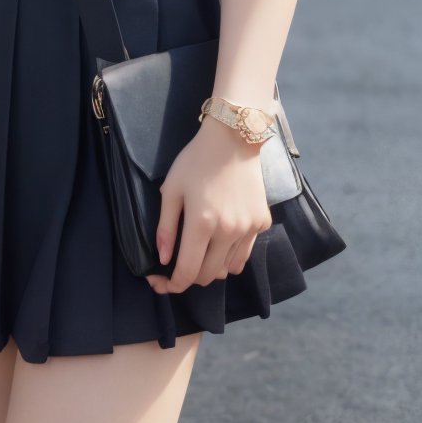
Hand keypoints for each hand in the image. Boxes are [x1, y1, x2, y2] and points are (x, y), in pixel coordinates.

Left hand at [145, 115, 272, 294]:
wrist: (233, 137)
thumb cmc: (196, 160)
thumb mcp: (172, 189)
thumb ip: (165, 227)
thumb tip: (163, 260)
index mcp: (202, 223)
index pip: (187, 272)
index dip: (171, 285)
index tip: (159, 282)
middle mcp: (228, 231)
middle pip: (207, 276)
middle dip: (188, 276)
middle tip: (176, 263)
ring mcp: (248, 228)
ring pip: (227, 270)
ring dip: (210, 268)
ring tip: (200, 251)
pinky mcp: (262, 222)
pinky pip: (244, 254)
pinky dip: (230, 257)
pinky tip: (220, 240)